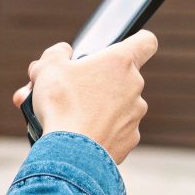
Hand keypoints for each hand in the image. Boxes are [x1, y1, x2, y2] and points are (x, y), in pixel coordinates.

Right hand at [12, 30, 155, 163]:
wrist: (69, 153)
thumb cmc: (61, 105)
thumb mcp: (48, 67)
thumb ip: (57, 53)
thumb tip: (63, 52)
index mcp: (120, 62)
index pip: (146, 42)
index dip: (137, 42)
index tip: (125, 48)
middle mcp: (135, 86)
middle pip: (121, 77)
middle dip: (97, 82)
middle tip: (70, 91)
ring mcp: (135, 115)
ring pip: (118, 105)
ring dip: (98, 108)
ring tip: (69, 116)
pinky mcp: (130, 139)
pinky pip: (116, 130)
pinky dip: (101, 131)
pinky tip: (80, 136)